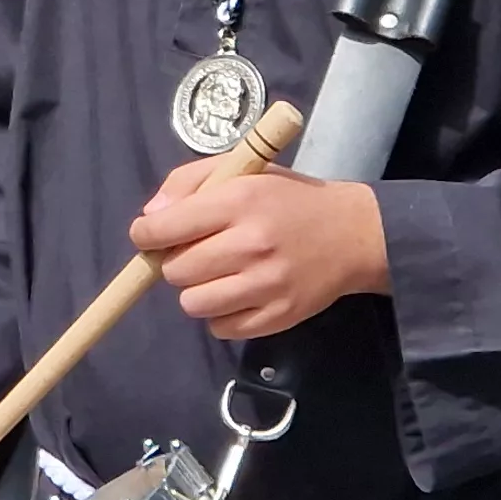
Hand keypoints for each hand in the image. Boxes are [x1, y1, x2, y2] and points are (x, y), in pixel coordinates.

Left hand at [130, 164, 387, 338]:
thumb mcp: (243, 171)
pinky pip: (221, 329)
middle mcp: (251, 244)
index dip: (146, 234)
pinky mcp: (278, 316)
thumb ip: (189, 182)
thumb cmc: (289, 199)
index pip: (165, 228)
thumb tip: (149, 219)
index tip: (150, 235)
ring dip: (197, 291)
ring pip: (193, 305)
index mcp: (239, 201)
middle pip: (175, 271)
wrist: (354, 234)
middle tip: (199, 252)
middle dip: (177, 262)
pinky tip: (238, 294)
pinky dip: (221, 315)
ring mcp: (266, 285)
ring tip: (218, 275)